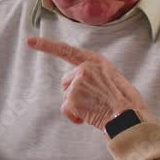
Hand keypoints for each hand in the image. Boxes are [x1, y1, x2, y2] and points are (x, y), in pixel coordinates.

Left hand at [27, 36, 149, 130]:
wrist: (130, 118)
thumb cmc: (126, 102)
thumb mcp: (114, 78)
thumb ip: (96, 74)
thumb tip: (84, 80)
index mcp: (96, 61)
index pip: (67, 51)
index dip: (47, 46)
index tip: (29, 41)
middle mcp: (85, 68)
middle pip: (67, 82)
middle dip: (76, 94)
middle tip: (96, 102)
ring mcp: (78, 82)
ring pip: (67, 97)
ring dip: (78, 106)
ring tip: (97, 109)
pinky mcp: (73, 97)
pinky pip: (67, 110)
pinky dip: (75, 117)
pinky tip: (89, 118)